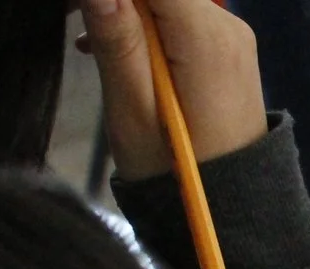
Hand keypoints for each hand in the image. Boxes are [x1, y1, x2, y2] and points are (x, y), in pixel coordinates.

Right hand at [78, 0, 267, 180]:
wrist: (231, 207)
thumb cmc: (174, 169)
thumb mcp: (133, 108)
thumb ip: (117, 38)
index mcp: (207, 37)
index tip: (79, 10)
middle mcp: (227, 26)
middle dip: (115, 1)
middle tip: (78, 25)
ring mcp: (230, 37)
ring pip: (166, 1)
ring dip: (123, 10)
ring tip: (88, 38)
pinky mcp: (223, 50)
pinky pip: (176, 17)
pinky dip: (142, 23)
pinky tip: (110, 46)